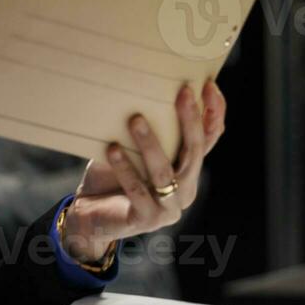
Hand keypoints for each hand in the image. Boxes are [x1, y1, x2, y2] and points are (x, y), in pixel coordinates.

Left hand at [61, 77, 227, 263]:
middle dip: (190, 120)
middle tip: (182, 93)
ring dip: (150, 143)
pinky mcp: (147, 219)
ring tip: (135, 119)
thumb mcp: (133, 148)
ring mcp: (169, 208)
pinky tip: (113, 149)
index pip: (209, 139)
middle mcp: (185, 189)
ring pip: (164, 172)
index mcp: (188, 170)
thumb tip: (139, 86)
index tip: (207, 85)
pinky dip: (124, 168)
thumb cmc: (112, 176)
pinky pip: (137, 191)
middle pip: (194, 152)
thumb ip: (147, 129)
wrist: (90, 217)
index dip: (213, 113)